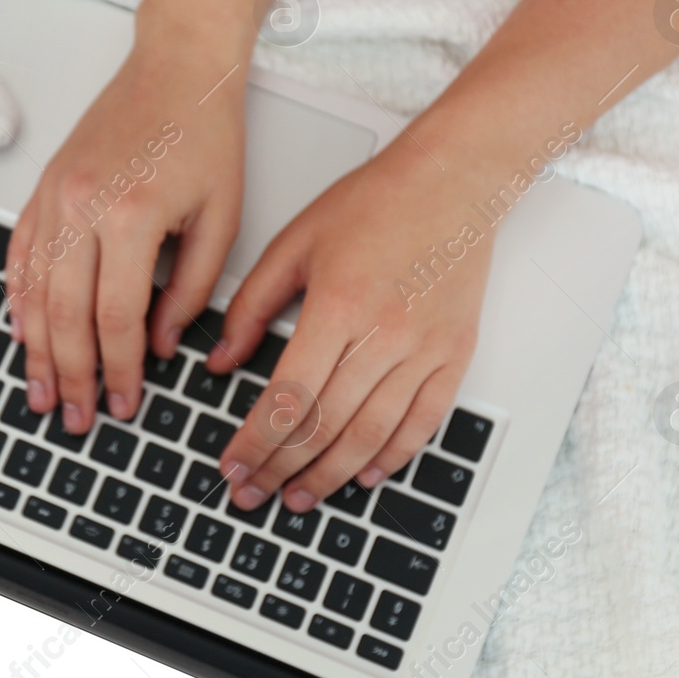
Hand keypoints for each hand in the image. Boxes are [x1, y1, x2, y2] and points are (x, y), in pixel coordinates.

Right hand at [6, 14, 246, 433]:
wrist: (176, 66)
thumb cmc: (205, 133)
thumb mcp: (221, 218)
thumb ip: (191, 288)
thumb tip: (162, 344)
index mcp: (129, 216)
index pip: (116, 318)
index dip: (120, 370)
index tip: (126, 405)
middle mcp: (80, 206)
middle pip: (64, 315)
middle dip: (71, 375)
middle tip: (75, 418)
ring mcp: (53, 195)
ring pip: (33, 291)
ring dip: (35, 349)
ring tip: (40, 392)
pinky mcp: (43, 186)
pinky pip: (20, 254)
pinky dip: (17, 298)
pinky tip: (21, 332)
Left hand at [212, 144, 493, 512]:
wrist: (454, 181)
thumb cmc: (376, 201)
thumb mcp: (293, 242)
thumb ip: (251, 305)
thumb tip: (222, 362)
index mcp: (338, 306)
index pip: (288, 398)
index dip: (256, 442)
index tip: (232, 465)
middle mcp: (385, 335)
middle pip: (325, 427)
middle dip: (281, 469)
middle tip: (253, 493)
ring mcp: (425, 349)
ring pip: (371, 436)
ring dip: (330, 476)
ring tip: (298, 496)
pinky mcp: (455, 354)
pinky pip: (424, 424)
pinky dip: (393, 457)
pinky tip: (364, 475)